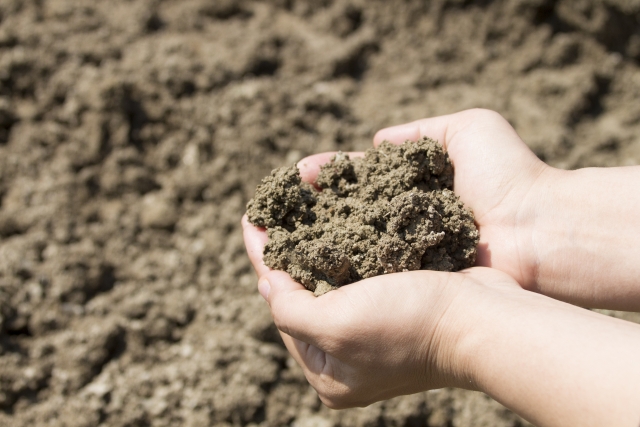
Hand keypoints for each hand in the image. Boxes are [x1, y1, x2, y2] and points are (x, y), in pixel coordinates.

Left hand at [242, 220, 639, 425]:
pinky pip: (358, 269)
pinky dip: (345, 242)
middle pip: (303, 294)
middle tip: (271, 209)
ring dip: (314, 241)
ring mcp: (374, 330)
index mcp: (329, 372)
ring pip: (330, 277)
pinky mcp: (396, 304)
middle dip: (287, 250)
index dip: (263, 260)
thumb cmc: (411, 324)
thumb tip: (266, 285)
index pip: (281, 308)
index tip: (250, 218)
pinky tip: (334, 216)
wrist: (488, 319)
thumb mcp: (337, 326)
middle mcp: (349, 355)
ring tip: (296, 205)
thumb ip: (290, 310)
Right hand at [298, 108, 549, 288]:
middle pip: (347, 211)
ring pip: (351, 244)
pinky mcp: (414, 278)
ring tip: (281, 236)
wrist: (538, 228)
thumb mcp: (470, 128)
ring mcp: (407, 250)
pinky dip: (340, 270)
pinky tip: (310, 266)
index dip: (326, 176)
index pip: (358, 178)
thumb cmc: (508, 174)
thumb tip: (377, 144)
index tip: (296, 175)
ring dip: (316, 240)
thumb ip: (419, 131)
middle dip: (311, 209)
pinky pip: (369, 273)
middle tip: (275, 208)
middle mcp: (404, 218)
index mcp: (413, 185)